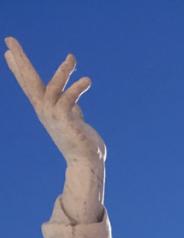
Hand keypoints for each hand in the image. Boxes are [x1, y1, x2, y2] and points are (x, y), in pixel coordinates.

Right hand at [4, 37, 104, 168]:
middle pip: (29, 82)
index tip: (8, 52)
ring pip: (53, 87)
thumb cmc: (83, 145)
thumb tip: (75, 107)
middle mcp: (45, 111)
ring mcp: (53, 116)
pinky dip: (77, 87)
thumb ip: (72, 111)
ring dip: (62, 71)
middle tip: (9, 40)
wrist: (87, 164)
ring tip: (72, 58)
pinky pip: (69, 98)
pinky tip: (86, 80)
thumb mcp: (75, 122)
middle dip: (20, 60)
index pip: (29, 85)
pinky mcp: (65, 120)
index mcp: (45, 110)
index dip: (19, 69)